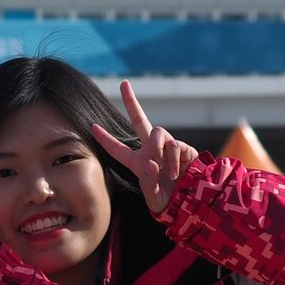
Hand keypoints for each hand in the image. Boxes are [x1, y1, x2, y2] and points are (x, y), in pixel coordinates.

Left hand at [90, 80, 198, 214]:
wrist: (191, 201)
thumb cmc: (168, 200)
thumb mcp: (153, 199)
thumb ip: (148, 184)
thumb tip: (151, 164)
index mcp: (138, 162)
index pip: (117, 149)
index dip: (105, 139)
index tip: (92, 127)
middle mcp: (151, 149)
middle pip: (140, 119)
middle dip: (131, 101)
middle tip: (124, 83)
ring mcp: (167, 146)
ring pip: (158, 132)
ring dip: (158, 149)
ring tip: (164, 170)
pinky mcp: (183, 147)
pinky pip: (174, 145)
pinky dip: (173, 160)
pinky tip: (176, 173)